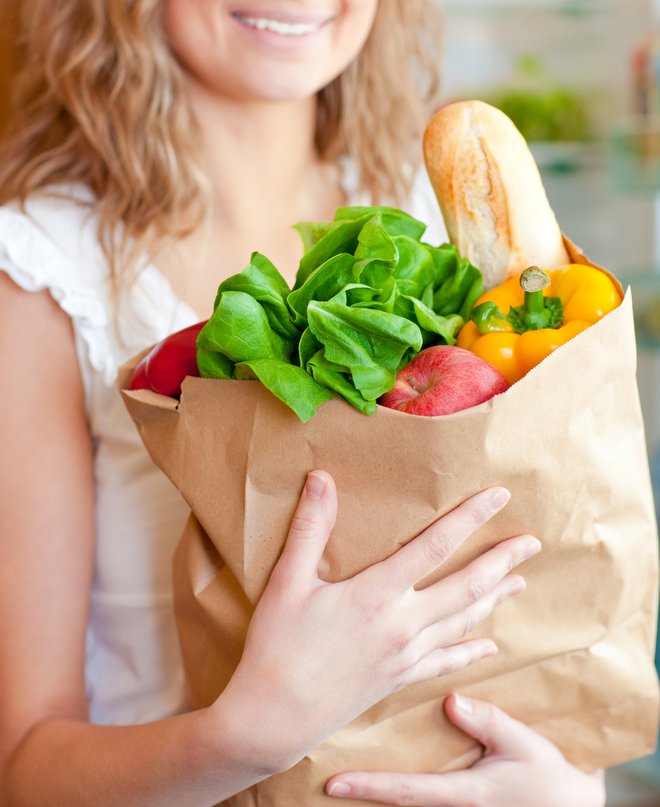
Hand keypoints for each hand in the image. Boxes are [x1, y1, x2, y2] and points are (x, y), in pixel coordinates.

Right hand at [217, 471, 539, 772]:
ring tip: (521, 581)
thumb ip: (310, 529)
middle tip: (531, 542)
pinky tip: (490, 647)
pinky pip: (446, 663)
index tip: (498, 496)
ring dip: (494, 599)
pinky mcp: (399, 680)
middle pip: (465, 586)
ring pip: (463, 622)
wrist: (275, 719)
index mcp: (376, 594)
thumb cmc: (277, 647)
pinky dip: (471, 652)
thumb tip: (322, 478)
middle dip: (500, 561)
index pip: (434, 546)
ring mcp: (405, 656)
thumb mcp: (287, 582)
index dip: (469, 517)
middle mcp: (402, 624)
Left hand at [325, 694, 605, 806]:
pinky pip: (425, 795)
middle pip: (397, 799)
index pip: (406, 791)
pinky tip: (389, 768)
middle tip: (321, 774)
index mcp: (463, 794)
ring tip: (345, 767)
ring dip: (380, 788)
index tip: (332, 784)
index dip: (368, 787)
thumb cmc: (552, 782)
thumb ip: (491, 724)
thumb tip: (452, 701)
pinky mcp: (464, 805)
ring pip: (409, 799)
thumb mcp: (526, 748)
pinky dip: (402, 785)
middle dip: (362, 788)